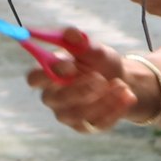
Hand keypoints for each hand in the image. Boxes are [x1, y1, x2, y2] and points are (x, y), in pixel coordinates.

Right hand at [24, 27, 138, 132]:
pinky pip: (96, 123)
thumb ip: (82, 42)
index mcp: (49, 74)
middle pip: (53, 99)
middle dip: (78, 89)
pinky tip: (126, 95)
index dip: (47, 74)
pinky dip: (115, 108)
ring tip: (120, 84)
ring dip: (101, 99)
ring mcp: (67, 114)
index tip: (70, 65)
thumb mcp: (95, 49)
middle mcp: (53, 97)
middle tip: (100, 78)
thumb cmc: (100, 63)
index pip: (34, 78)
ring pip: (77, 113)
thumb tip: (71, 33)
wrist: (122, 81)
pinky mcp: (84, 127)